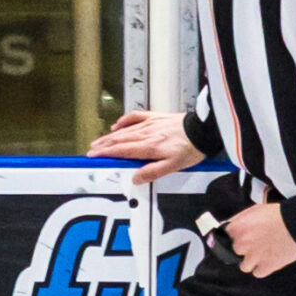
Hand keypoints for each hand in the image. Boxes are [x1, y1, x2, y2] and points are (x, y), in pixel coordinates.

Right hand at [88, 110, 202, 182]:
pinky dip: (124, 121)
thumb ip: (152, 172)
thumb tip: (135, 178)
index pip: (122, 150)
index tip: (94, 156)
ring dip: (109, 136)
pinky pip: (135, 117)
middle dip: (103, 145)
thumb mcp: (174, 166)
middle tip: (91, 150)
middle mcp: (146, 134)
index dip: (106, 153)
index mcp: (149, 147)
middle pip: (119, 140)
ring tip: (99, 140)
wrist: (204, 130)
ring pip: (124, 130)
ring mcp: (150, 124)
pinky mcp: (156, 117)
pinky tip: (117, 124)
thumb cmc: (191, 148)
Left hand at [226, 201, 295, 277]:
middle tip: (257, 244)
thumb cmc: (279, 214)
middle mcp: (242, 243)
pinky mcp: (266, 266)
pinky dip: (263, 269)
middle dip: (245, 249)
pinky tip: (269, 260)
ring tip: (264, 254)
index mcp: (237, 228)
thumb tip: (228, 226)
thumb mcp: (254, 210)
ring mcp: (253, 256)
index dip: (236, 237)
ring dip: (252, 261)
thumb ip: (239, 220)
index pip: (225, 237)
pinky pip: (257, 273)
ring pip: (245, 266)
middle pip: (235, 252)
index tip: (242, 237)